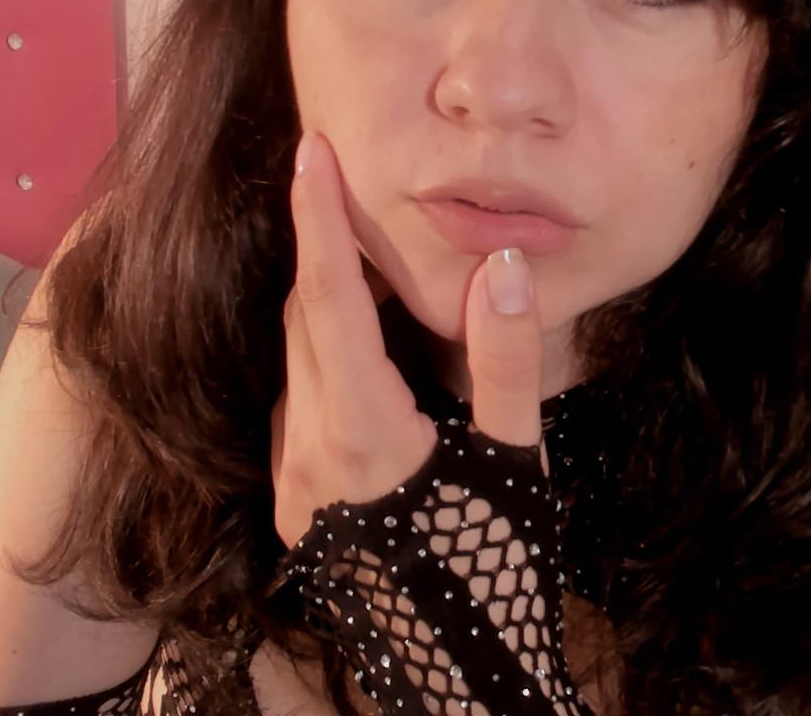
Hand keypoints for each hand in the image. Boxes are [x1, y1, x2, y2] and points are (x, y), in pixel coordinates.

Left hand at [269, 130, 549, 549]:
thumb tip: (502, 262)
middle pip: (304, 323)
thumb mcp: (517, 461)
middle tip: (361, 190)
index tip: (312, 148)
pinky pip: (301, 406)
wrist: (461, 678)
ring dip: (329, 308)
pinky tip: (377, 356)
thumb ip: (507, 359)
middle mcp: (307, 455)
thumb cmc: (498, 572)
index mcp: (360, 434)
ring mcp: (293, 486)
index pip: (327, 301)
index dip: (319, 219)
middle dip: (327, 251)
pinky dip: (329, 360)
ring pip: (297, 365)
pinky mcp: (296, 506)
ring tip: (382, 266)